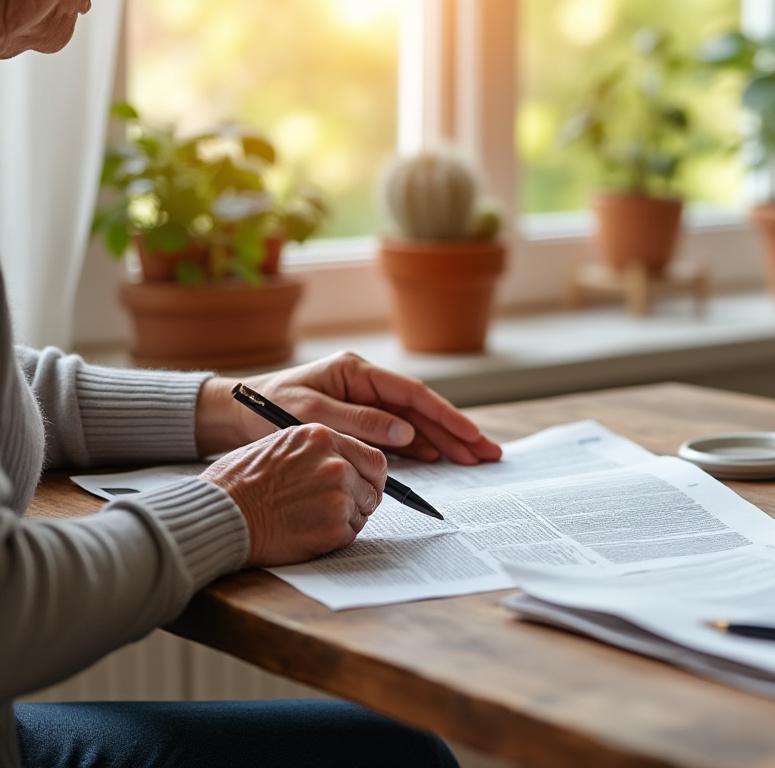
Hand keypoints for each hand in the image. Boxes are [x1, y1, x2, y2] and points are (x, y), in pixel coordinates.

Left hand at [195, 352, 501, 463]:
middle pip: (422, 409)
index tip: (470, 436)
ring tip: (474, 458)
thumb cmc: (264, 409)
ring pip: (415, 423)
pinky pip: (398, 435)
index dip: (446, 416)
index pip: (413, 394)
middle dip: (457, 431)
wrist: (232, 414)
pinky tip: (440, 458)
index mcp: (358, 372)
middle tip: (488, 453)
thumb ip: (360, 422)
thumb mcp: (310, 414)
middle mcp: (366, 384)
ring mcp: (365, 402)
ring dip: (444, 441)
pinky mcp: (359, 421)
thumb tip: (406, 432)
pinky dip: (421, 447)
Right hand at [201, 424, 386, 565]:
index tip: (364, 484)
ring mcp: (338, 495)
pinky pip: (350, 534)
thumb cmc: (237, 483)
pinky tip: (305, 532)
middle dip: (362, 497)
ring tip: (310, 518)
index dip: (369, 475)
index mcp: (321, 437)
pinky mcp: (334, 527)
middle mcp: (336, 463)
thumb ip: (315, 451)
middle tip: (342, 507)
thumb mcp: (278, 445)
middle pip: (373, 484)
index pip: (371, 457)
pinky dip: (333, 537)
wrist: (218, 515)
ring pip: (362, 510)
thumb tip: (342, 461)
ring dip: (345, 518)